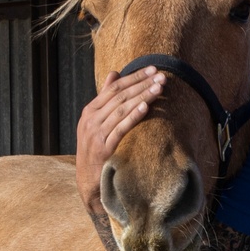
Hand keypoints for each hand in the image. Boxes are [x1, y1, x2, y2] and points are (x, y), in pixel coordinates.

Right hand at [76, 67, 165, 210]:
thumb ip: (106, 99)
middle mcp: (91, 119)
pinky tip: (145, 107)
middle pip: (120, 96)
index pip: (114, 88)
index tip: (152, 69)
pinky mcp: (103, 148)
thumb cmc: (96, 150)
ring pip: (121, 109)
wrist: (88, 181)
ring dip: (142, 97)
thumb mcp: (97, 123)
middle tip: (161, 76)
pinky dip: (132, 116)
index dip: (134, 77)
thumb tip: (114, 73)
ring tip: (159, 88)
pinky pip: (120, 129)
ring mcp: (96, 133)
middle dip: (142, 84)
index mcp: (90, 111)